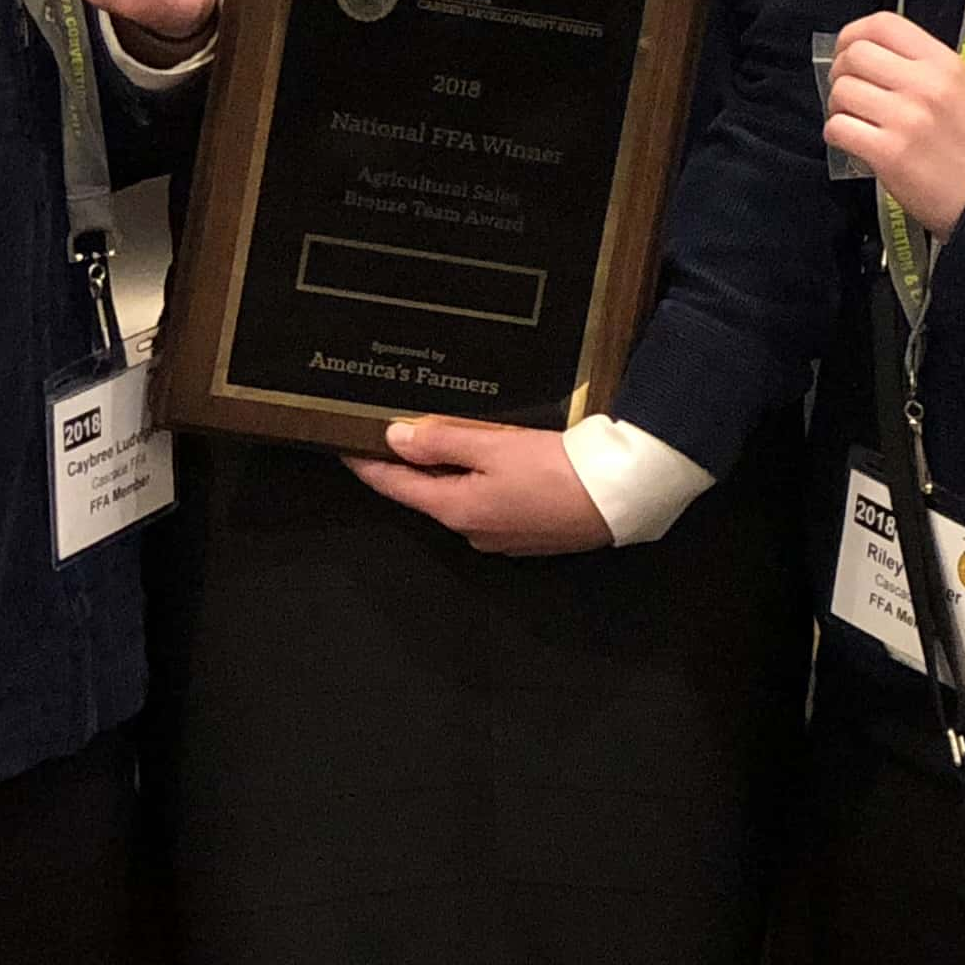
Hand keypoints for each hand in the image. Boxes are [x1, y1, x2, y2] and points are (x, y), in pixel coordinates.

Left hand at [348, 417, 617, 553]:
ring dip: (450, 470)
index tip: (344, 444)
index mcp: (456, 510)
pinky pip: (488, 503)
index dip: (368, 464)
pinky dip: (480, 481)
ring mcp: (501, 537)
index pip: (396, 486)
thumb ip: (441, 441)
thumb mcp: (493, 446)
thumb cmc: (556, 469)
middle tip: (397, 427)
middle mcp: (472, 531)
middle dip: (412, 463)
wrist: (620, 496)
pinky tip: (494, 459)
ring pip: (460, 497)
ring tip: (448, 434)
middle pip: (428, 493)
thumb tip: (394, 438)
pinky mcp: (528, 534)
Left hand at [821, 10, 964, 233]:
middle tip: (849, 90)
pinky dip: (837, 134)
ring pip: (842, 91)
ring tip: (855, 119)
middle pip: (855, 54)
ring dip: (839, 106)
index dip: (853, 33)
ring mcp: (906, 118)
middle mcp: (925, 85)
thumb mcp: (958, 88)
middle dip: (841, 72)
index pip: (883, 24)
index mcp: (943, 63)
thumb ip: (920, 65)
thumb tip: (868, 53)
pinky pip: (839, 127)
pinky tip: (853, 140)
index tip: (847, 49)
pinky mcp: (889, 152)